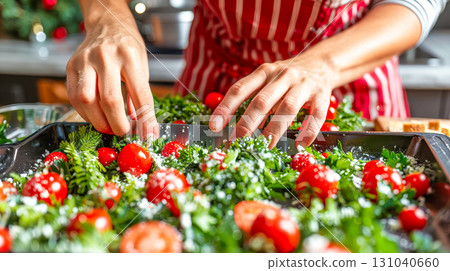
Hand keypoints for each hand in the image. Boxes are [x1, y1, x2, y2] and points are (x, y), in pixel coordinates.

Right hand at [66, 3, 157, 138]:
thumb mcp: (142, 67)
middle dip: (117, 124)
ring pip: (86, 100)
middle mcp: (106, 57)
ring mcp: (85, 60)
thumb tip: (141, 126)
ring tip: (108, 127)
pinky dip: (85, 112)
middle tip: (123, 132)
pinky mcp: (71, 65)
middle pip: (110, 100)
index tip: (148, 136)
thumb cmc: (128, 48)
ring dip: (98, 121)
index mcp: (130, 57)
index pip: (140, 95)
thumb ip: (140, 96)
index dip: (145, 120)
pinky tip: (95, 115)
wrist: (107, 24)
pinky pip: (73, 96)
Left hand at [209, 55, 336, 147]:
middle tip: (237, 142)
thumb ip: (252, 97)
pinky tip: (301, 144)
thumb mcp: (267, 80)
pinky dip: (309, 130)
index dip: (226, 107)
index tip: (214, 126)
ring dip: (275, 129)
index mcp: (263, 72)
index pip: (240, 89)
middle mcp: (282, 75)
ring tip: (265, 146)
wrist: (321, 63)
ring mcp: (303, 85)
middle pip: (262, 100)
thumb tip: (232, 126)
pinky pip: (316, 115)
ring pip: (287, 107)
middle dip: (247, 123)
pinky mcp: (322, 94)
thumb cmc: (287, 78)